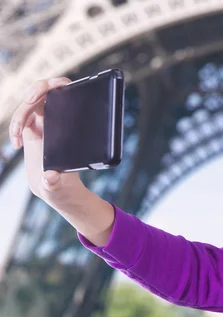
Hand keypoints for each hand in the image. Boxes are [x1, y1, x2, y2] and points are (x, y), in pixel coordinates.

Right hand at [9, 78, 86, 205]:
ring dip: (19, 115)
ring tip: (17, 137)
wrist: (55, 186)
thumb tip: (50, 176)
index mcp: (68, 124)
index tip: (54, 88)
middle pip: (43, 92)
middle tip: (30, 101)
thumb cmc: (63, 182)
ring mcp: (42, 123)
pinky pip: (21, 117)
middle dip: (35, 91)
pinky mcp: (32, 128)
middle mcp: (56, 120)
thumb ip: (54, 182)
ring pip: (28, 104)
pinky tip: (16, 144)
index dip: (56, 85)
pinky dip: (14, 127)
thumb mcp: (59, 183)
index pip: (63, 93)